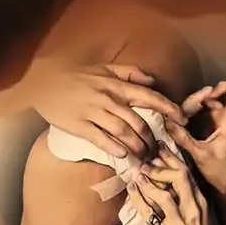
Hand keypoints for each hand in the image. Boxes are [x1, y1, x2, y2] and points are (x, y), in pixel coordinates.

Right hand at [32, 61, 186, 159]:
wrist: (43, 82)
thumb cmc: (76, 76)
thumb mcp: (104, 68)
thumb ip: (130, 73)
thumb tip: (153, 81)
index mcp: (117, 86)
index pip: (150, 97)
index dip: (169, 109)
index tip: (182, 120)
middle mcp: (109, 99)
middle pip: (138, 122)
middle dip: (152, 139)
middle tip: (157, 150)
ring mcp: (93, 113)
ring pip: (123, 133)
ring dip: (137, 147)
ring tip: (143, 156)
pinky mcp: (79, 126)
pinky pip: (101, 139)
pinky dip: (114, 148)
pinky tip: (123, 155)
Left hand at [127, 143, 216, 224]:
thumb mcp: (199, 218)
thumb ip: (188, 201)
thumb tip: (171, 183)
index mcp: (201, 204)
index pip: (188, 174)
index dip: (173, 159)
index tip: (161, 149)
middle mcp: (193, 210)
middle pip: (179, 178)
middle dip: (161, 165)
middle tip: (147, 158)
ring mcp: (180, 223)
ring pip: (163, 194)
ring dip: (148, 181)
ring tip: (137, 173)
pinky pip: (150, 213)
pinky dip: (138, 199)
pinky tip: (132, 190)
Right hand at [166, 81, 225, 196]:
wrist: (225, 184)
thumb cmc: (219, 170)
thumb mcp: (199, 154)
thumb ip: (183, 137)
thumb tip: (167, 121)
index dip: (225, 87)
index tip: (209, 95)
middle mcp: (223, 119)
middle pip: (214, 96)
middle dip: (199, 97)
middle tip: (186, 109)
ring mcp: (216, 123)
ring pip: (205, 105)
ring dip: (192, 106)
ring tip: (179, 116)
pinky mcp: (208, 129)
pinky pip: (199, 114)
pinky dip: (189, 113)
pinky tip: (178, 121)